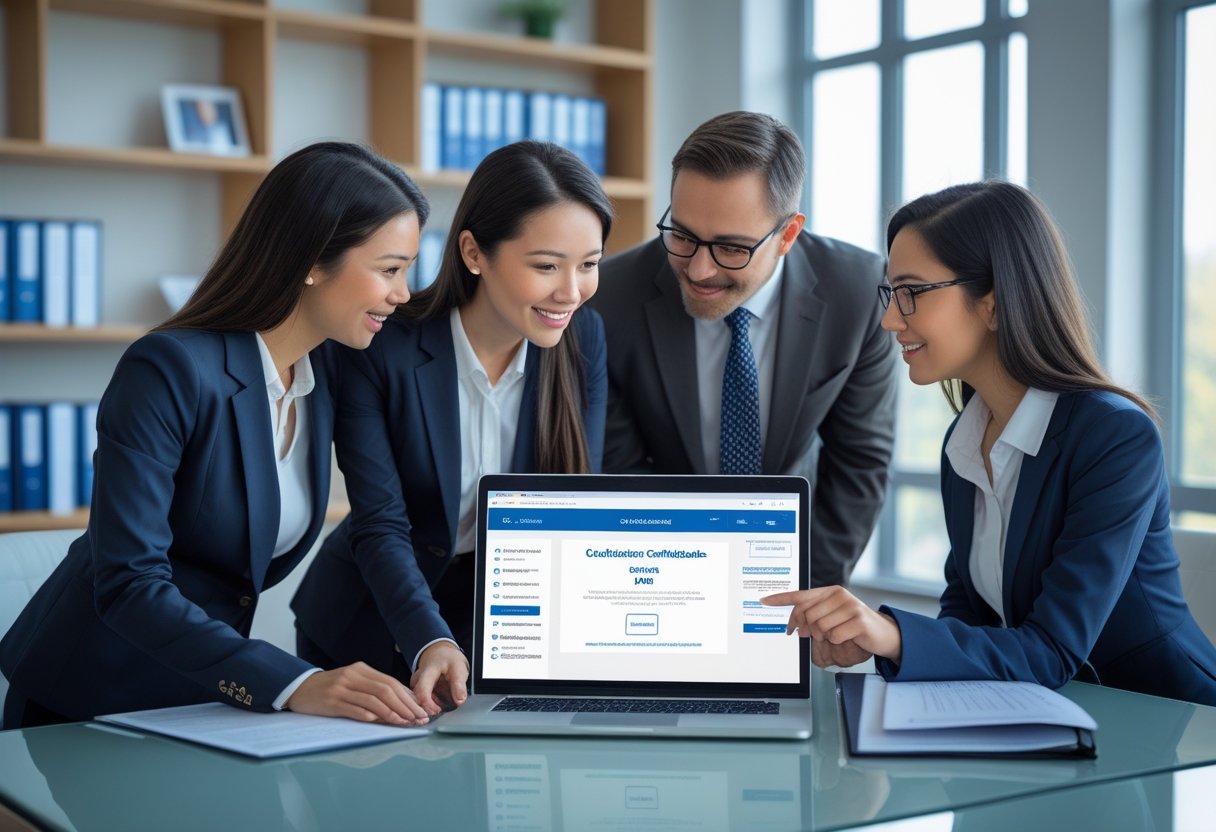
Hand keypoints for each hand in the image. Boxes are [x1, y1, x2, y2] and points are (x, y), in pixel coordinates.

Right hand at [286, 662, 429, 724]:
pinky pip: (353, 708)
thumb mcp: (353, 683)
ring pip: (373, 699)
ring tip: (404, 723)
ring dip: (392, 713)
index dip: (408, 697)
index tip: (422, 710)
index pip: (391, 683)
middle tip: (419, 719)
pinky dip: (368, 715)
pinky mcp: (331, 701)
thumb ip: (373, 691)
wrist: (299, 688)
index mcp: (361, 670)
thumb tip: (401, 705)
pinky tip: (379, 722)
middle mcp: (353, 676)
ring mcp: (341, 688)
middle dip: (405, 706)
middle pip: (386, 690)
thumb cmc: (330, 688)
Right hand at [410, 641, 468, 713]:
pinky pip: (417, 699)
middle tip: (437, 712)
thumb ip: (459, 684)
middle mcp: (417, 678)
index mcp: (427, 672)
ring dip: (424, 707)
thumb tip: (459, 700)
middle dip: (425, 709)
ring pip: (415, 700)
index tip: (437, 710)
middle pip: (415, 698)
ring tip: (436, 708)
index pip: (422, 691)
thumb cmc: (448, 660)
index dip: (428, 704)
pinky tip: (433, 705)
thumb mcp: (458, 667)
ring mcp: (415, 683)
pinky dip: (425, 705)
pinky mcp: (415, 687)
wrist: (440, 653)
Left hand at [762, 587, 902, 662]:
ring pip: (820, 626)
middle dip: (809, 629)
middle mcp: (839, 595)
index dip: (781, 599)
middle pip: (807, 615)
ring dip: (825, 636)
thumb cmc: (854, 625)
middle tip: (815, 635)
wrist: (883, 632)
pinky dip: (837, 641)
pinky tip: (847, 637)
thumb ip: (814, 617)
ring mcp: (850, 606)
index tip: (764, 601)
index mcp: (830, 592)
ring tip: (837, 634)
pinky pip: (834, 635)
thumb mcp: (832, 617)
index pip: (800, 595)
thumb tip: (795, 626)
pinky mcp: (858, 620)